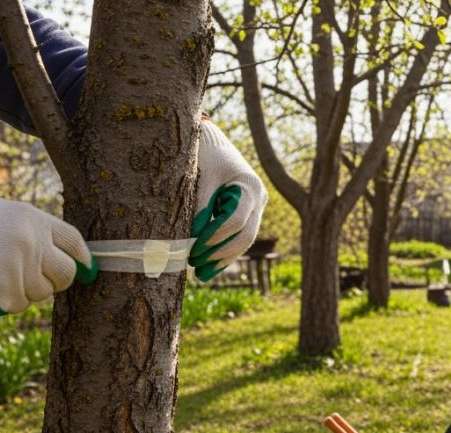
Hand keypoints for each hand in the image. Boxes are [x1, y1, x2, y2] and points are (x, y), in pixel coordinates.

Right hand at [0, 187, 95, 314]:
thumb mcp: (4, 213)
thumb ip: (34, 231)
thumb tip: (64, 255)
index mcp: (33, 220)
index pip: (73, 242)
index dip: (83, 258)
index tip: (87, 268)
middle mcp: (31, 243)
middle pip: (66, 273)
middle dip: (59, 280)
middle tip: (46, 280)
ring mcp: (17, 269)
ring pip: (42, 293)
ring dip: (28, 289)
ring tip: (1, 274)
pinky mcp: (1, 293)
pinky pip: (19, 304)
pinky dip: (7, 299)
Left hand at [191, 120, 267, 280]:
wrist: (212, 140)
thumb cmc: (204, 153)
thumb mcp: (199, 176)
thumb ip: (199, 206)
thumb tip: (191, 238)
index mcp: (250, 186)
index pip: (236, 221)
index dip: (214, 237)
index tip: (193, 248)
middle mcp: (259, 199)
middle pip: (245, 236)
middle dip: (220, 254)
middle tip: (194, 264)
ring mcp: (256, 207)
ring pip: (244, 241)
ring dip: (222, 259)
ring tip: (200, 274)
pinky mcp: (247, 213)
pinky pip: (238, 237)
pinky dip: (223, 252)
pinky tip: (208, 267)